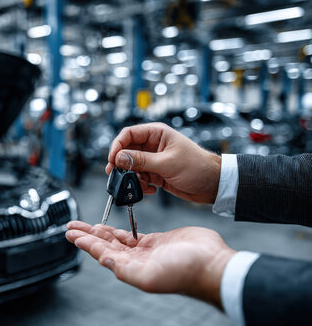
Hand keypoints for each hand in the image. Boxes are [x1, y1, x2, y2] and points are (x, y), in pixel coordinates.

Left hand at [66, 221, 235, 307]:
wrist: (212, 263)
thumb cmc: (186, 272)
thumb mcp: (151, 274)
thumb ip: (125, 268)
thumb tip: (103, 260)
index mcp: (131, 268)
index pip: (101, 253)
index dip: (86, 243)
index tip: (72, 235)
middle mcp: (135, 260)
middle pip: (104, 245)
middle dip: (87, 235)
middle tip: (71, 226)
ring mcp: (145, 251)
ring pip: (115, 239)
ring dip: (99, 232)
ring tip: (84, 225)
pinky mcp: (156, 241)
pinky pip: (131, 235)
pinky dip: (118, 231)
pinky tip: (108, 227)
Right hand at [106, 123, 220, 203]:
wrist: (214, 184)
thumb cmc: (198, 166)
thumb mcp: (167, 163)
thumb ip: (141, 161)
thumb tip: (119, 158)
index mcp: (156, 134)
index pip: (128, 134)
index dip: (117, 146)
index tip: (112, 160)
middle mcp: (152, 146)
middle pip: (126, 151)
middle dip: (121, 165)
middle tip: (116, 175)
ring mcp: (153, 160)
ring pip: (131, 167)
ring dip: (131, 178)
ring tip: (138, 185)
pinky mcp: (155, 174)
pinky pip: (139, 178)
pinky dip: (141, 186)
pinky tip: (150, 190)